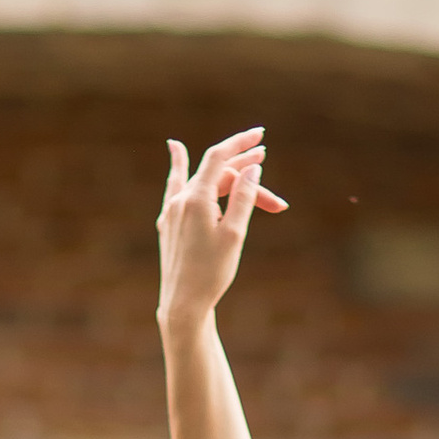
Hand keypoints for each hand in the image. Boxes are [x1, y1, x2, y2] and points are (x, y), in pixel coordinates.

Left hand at [156, 127, 285, 326]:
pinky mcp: (169, 222)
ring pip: (204, 185)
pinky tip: (175, 147)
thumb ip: (243, 198)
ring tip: (253, 182)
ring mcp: (171, 210)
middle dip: (245, 173)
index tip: (261, 134)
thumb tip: (252, 168)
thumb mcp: (235, 234)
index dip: (240, 143)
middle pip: (217, 176)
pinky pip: (176, 185)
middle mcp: (179, 200)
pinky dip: (179, 166)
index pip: (219, 158)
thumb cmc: (212, 273)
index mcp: (195, 199)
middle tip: (269, 173)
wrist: (183, 305)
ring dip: (228, 182)